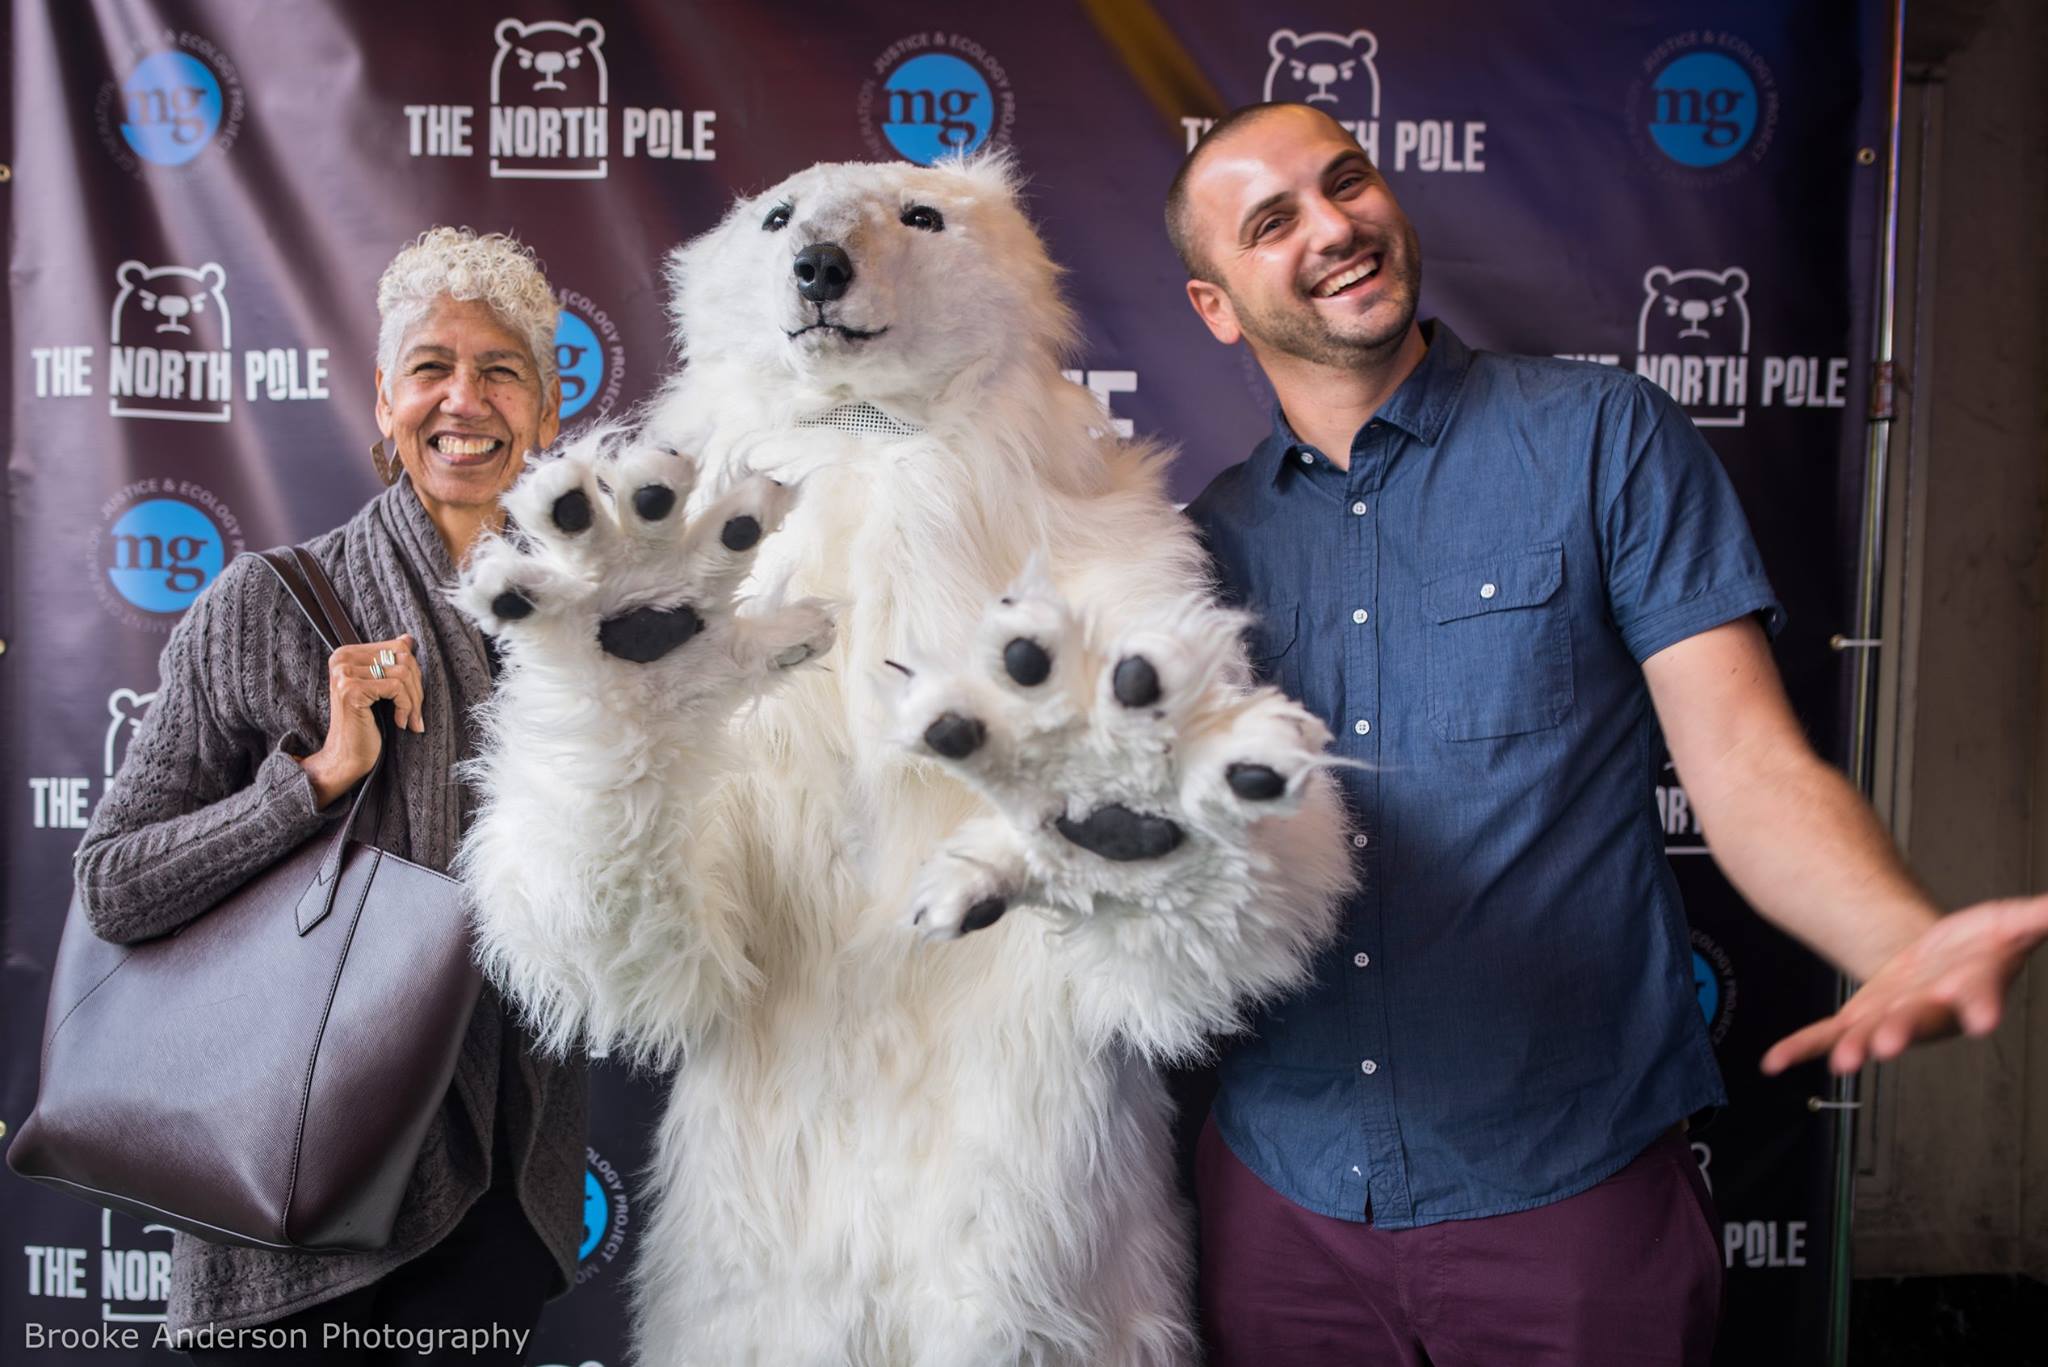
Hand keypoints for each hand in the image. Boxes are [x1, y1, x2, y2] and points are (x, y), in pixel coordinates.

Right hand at [301, 633, 423, 806]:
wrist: (347, 757)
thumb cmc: (366, 724)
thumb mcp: (381, 689)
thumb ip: (390, 663)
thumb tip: (407, 638)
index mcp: (347, 654)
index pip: (397, 648)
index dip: (414, 673)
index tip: (413, 698)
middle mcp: (342, 659)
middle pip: (402, 657)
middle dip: (416, 687)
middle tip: (415, 712)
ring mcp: (344, 673)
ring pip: (402, 673)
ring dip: (414, 701)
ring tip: (410, 720)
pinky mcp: (351, 689)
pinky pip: (396, 687)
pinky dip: (406, 707)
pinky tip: (400, 723)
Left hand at [1761, 894, 2047, 1074]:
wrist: (1943, 961)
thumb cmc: (1980, 947)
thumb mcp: (2009, 925)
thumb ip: (2037, 918)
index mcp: (1970, 988)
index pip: (1981, 998)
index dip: (1982, 1007)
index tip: (1984, 1020)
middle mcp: (1931, 1010)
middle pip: (1919, 1022)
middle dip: (1904, 1033)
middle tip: (1889, 1045)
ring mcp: (1893, 1018)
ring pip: (1872, 1036)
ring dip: (1855, 1048)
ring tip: (1841, 1062)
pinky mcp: (1860, 1019)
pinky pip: (1825, 1035)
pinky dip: (1799, 1047)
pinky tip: (1773, 1061)